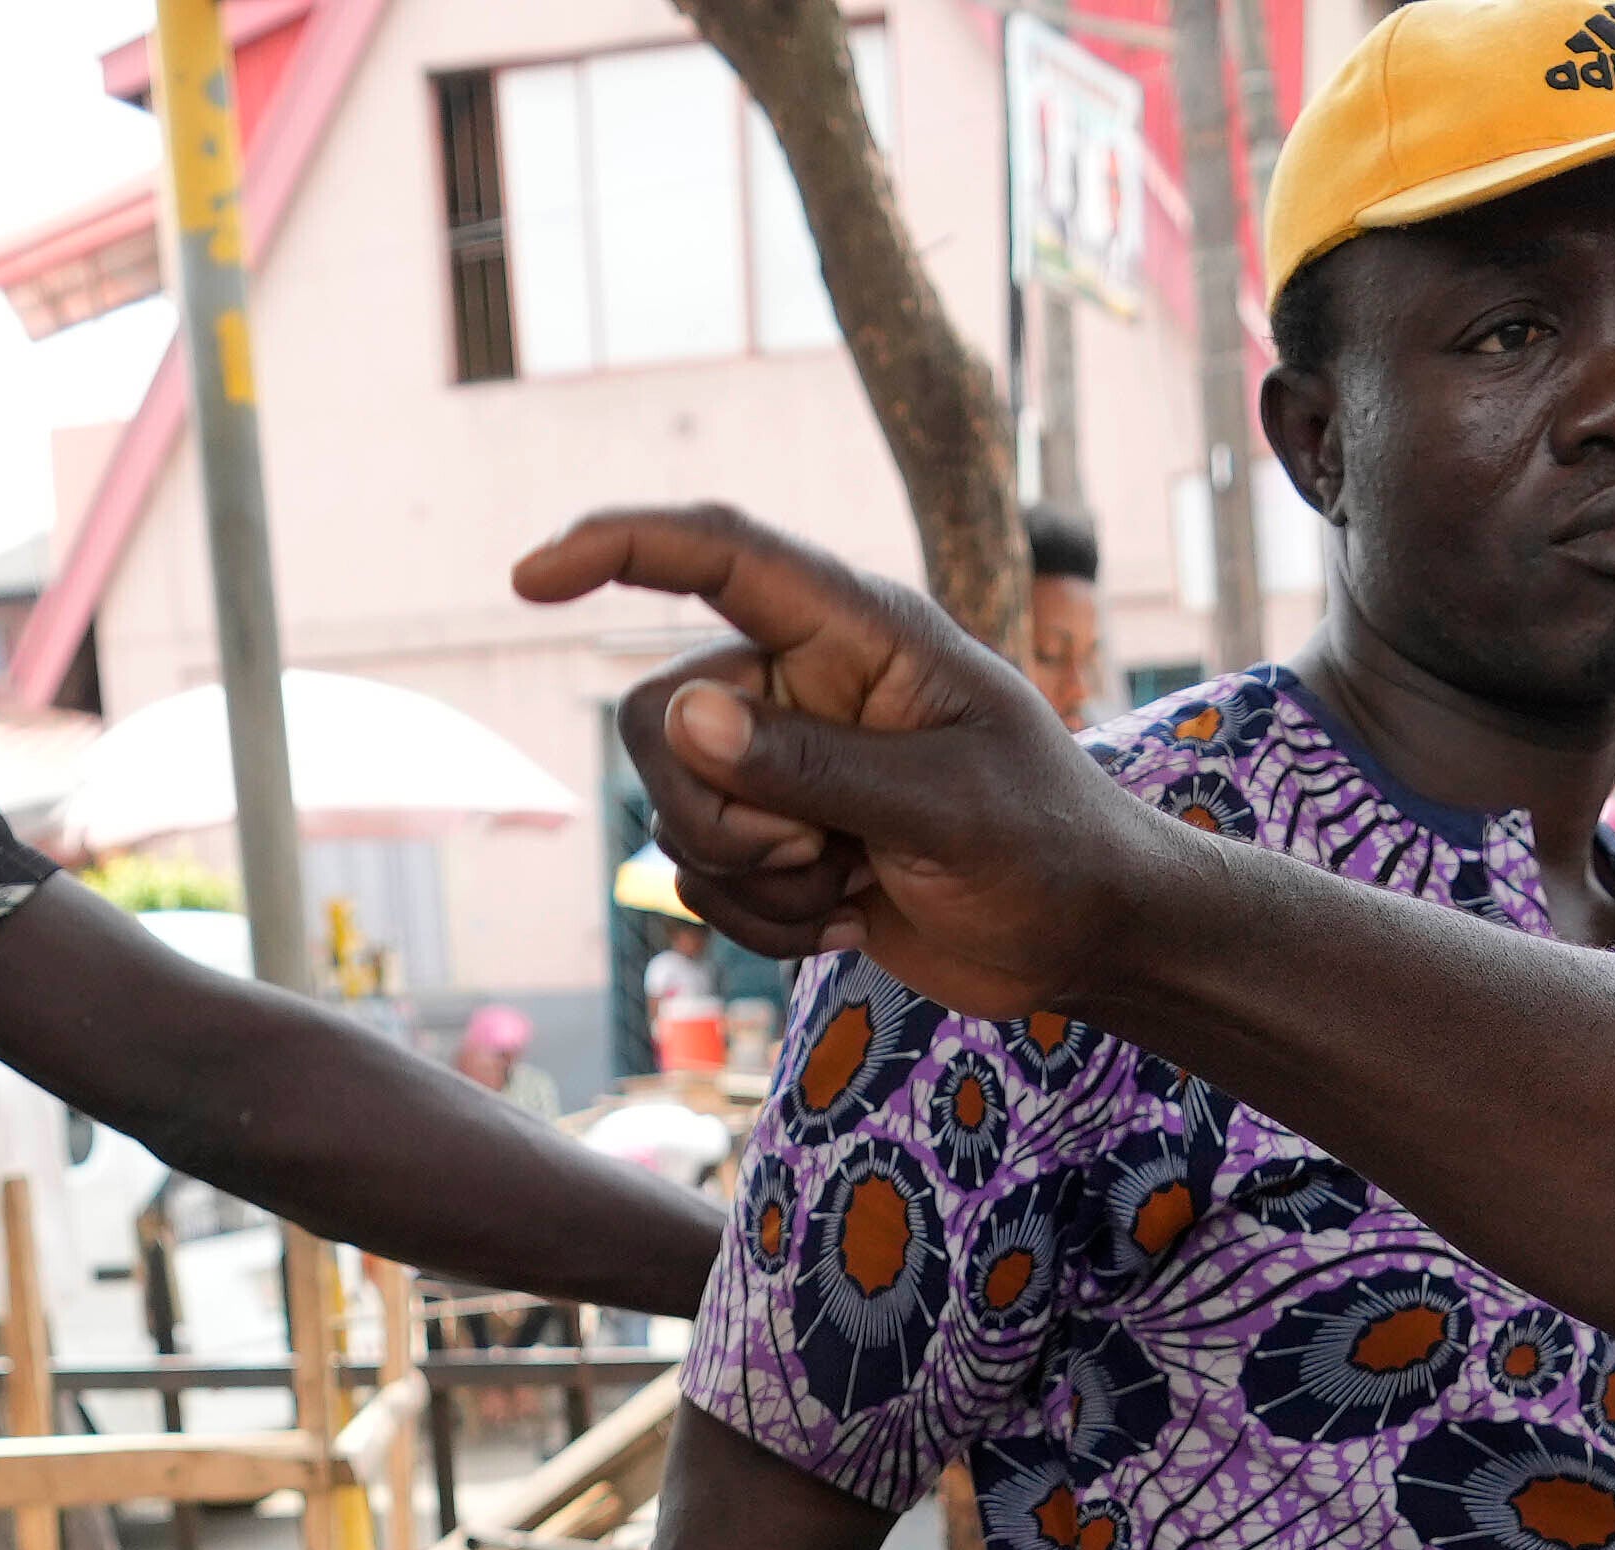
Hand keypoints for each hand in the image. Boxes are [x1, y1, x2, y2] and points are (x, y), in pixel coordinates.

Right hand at [515, 505, 1150, 1024]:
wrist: (1085, 936)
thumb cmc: (1046, 846)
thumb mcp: (944, 807)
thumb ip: (814, 762)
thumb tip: (682, 713)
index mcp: (857, 632)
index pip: (718, 556)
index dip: (617, 548)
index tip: (530, 577)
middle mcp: (804, 682)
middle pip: (659, 719)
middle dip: (715, 811)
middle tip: (818, 854)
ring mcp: (786, 764)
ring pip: (675, 814)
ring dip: (754, 883)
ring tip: (854, 889)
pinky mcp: (779, 841)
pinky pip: (703, 883)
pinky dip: (764, 924)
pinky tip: (850, 920)